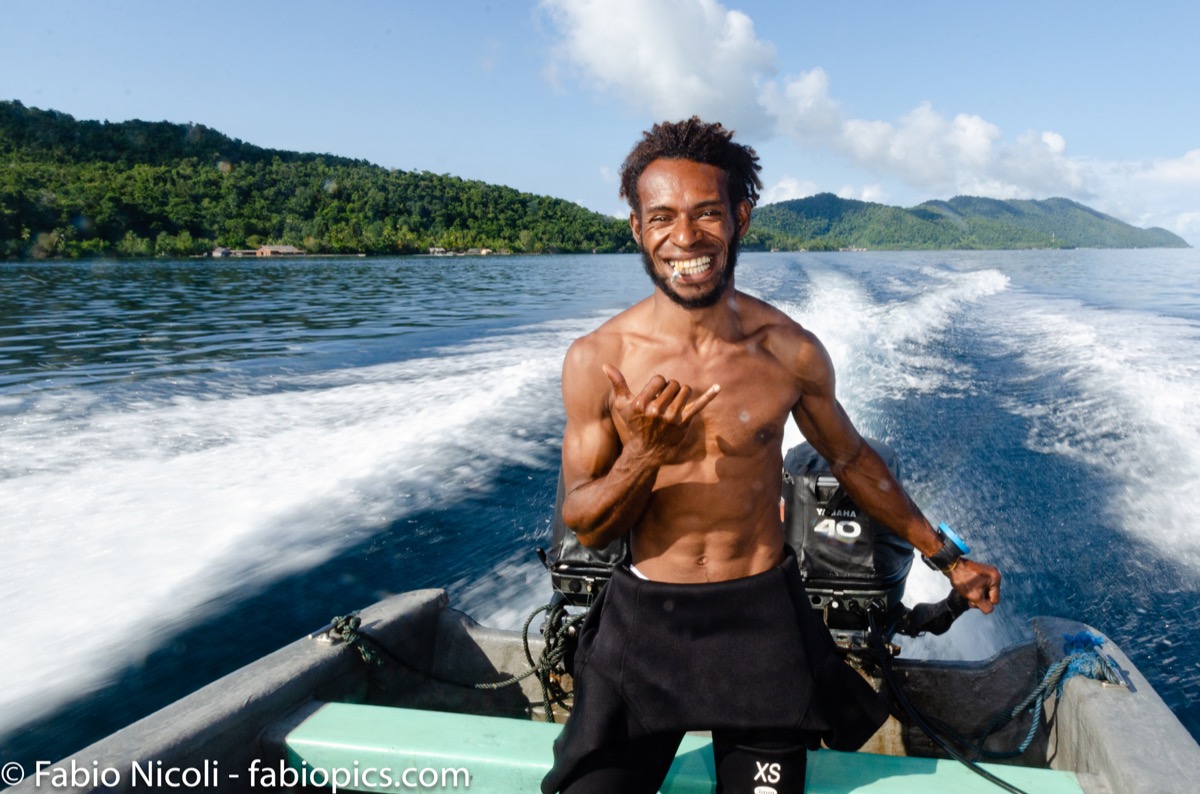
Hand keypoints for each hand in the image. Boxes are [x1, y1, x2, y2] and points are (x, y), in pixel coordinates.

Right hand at [603, 365, 719, 463]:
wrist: (646, 451)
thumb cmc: (633, 424)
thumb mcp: (622, 405)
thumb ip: (617, 383)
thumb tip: (606, 365)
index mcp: (641, 404)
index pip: (658, 379)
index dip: (658, 384)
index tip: (655, 394)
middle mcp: (656, 411)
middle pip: (673, 383)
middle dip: (670, 388)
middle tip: (665, 400)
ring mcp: (672, 418)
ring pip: (685, 390)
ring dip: (681, 392)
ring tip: (674, 401)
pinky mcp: (684, 423)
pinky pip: (698, 405)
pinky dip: (709, 396)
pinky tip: (719, 387)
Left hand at [949, 559, 1001, 613]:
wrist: (952, 565)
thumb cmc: (964, 580)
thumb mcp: (975, 597)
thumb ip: (985, 607)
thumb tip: (990, 609)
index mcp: (996, 579)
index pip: (994, 600)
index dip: (983, 603)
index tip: (972, 600)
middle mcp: (994, 574)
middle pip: (990, 595)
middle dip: (980, 599)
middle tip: (969, 598)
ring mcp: (987, 572)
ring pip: (985, 591)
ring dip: (977, 595)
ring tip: (967, 593)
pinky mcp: (981, 572)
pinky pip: (982, 585)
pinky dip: (975, 589)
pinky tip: (968, 588)